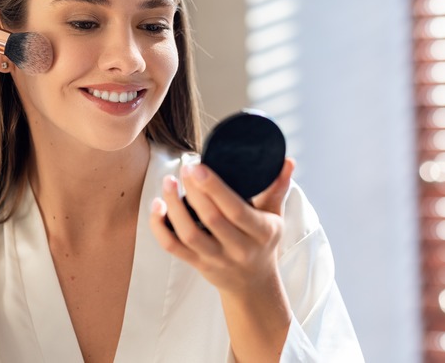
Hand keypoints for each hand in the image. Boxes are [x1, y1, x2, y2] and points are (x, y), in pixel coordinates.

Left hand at [149, 158, 294, 293]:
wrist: (254, 284)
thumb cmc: (263, 242)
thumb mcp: (275, 216)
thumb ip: (278, 188)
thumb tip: (287, 160)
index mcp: (261, 232)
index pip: (236, 209)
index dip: (215, 188)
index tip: (199, 166)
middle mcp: (239, 248)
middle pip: (211, 219)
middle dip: (194, 190)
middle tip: (185, 168)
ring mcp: (216, 258)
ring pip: (189, 234)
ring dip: (174, 206)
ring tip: (168, 182)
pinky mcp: (197, 264)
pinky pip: (173, 247)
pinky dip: (160, 227)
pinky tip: (157, 206)